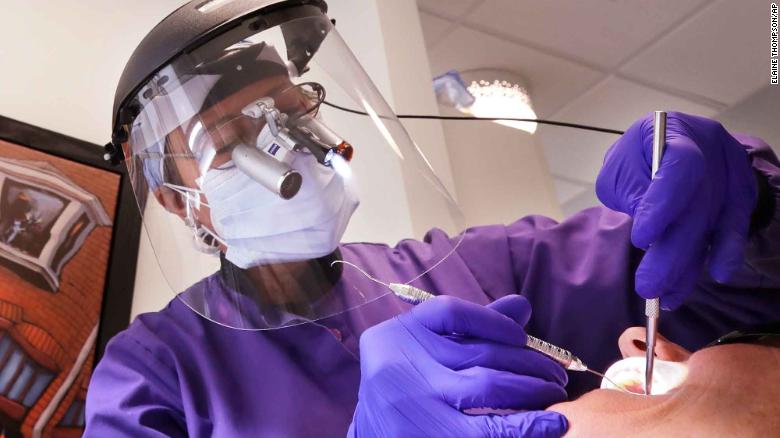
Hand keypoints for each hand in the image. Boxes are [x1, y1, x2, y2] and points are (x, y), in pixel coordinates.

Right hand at [348, 295, 567, 437]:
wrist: (375, 436)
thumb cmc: (408, 389)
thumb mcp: (428, 353)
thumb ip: (470, 329)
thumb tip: (522, 306)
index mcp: (398, 335)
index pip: (450, 312)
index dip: (494, 321)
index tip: (522, 337)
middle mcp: (399, 363)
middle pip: (477, 352)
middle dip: (528, 362)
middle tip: (556, 376)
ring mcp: (412, 402)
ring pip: (486, 385)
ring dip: (532, 388)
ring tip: (555, 395)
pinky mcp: (428, 437)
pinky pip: (487, 429)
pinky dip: (524, 425)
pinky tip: (550, 424)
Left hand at [596, 112, 756, 308]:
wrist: (665, 147)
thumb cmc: (636, 160)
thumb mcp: (620, 169)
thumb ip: (631, 193)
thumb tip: (650, 235)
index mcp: (674, 132)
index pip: (679, 166)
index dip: (663, 204)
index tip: (642, 240)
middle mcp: (711, 147)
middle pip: (697, 204)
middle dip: (671, 251)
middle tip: (649, 287)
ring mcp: (731, 171)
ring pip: (714, 221)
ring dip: (691, 264)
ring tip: (668, 296)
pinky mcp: (741, 193)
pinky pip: (735, 226)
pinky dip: (725, 253)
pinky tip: (715, 275)